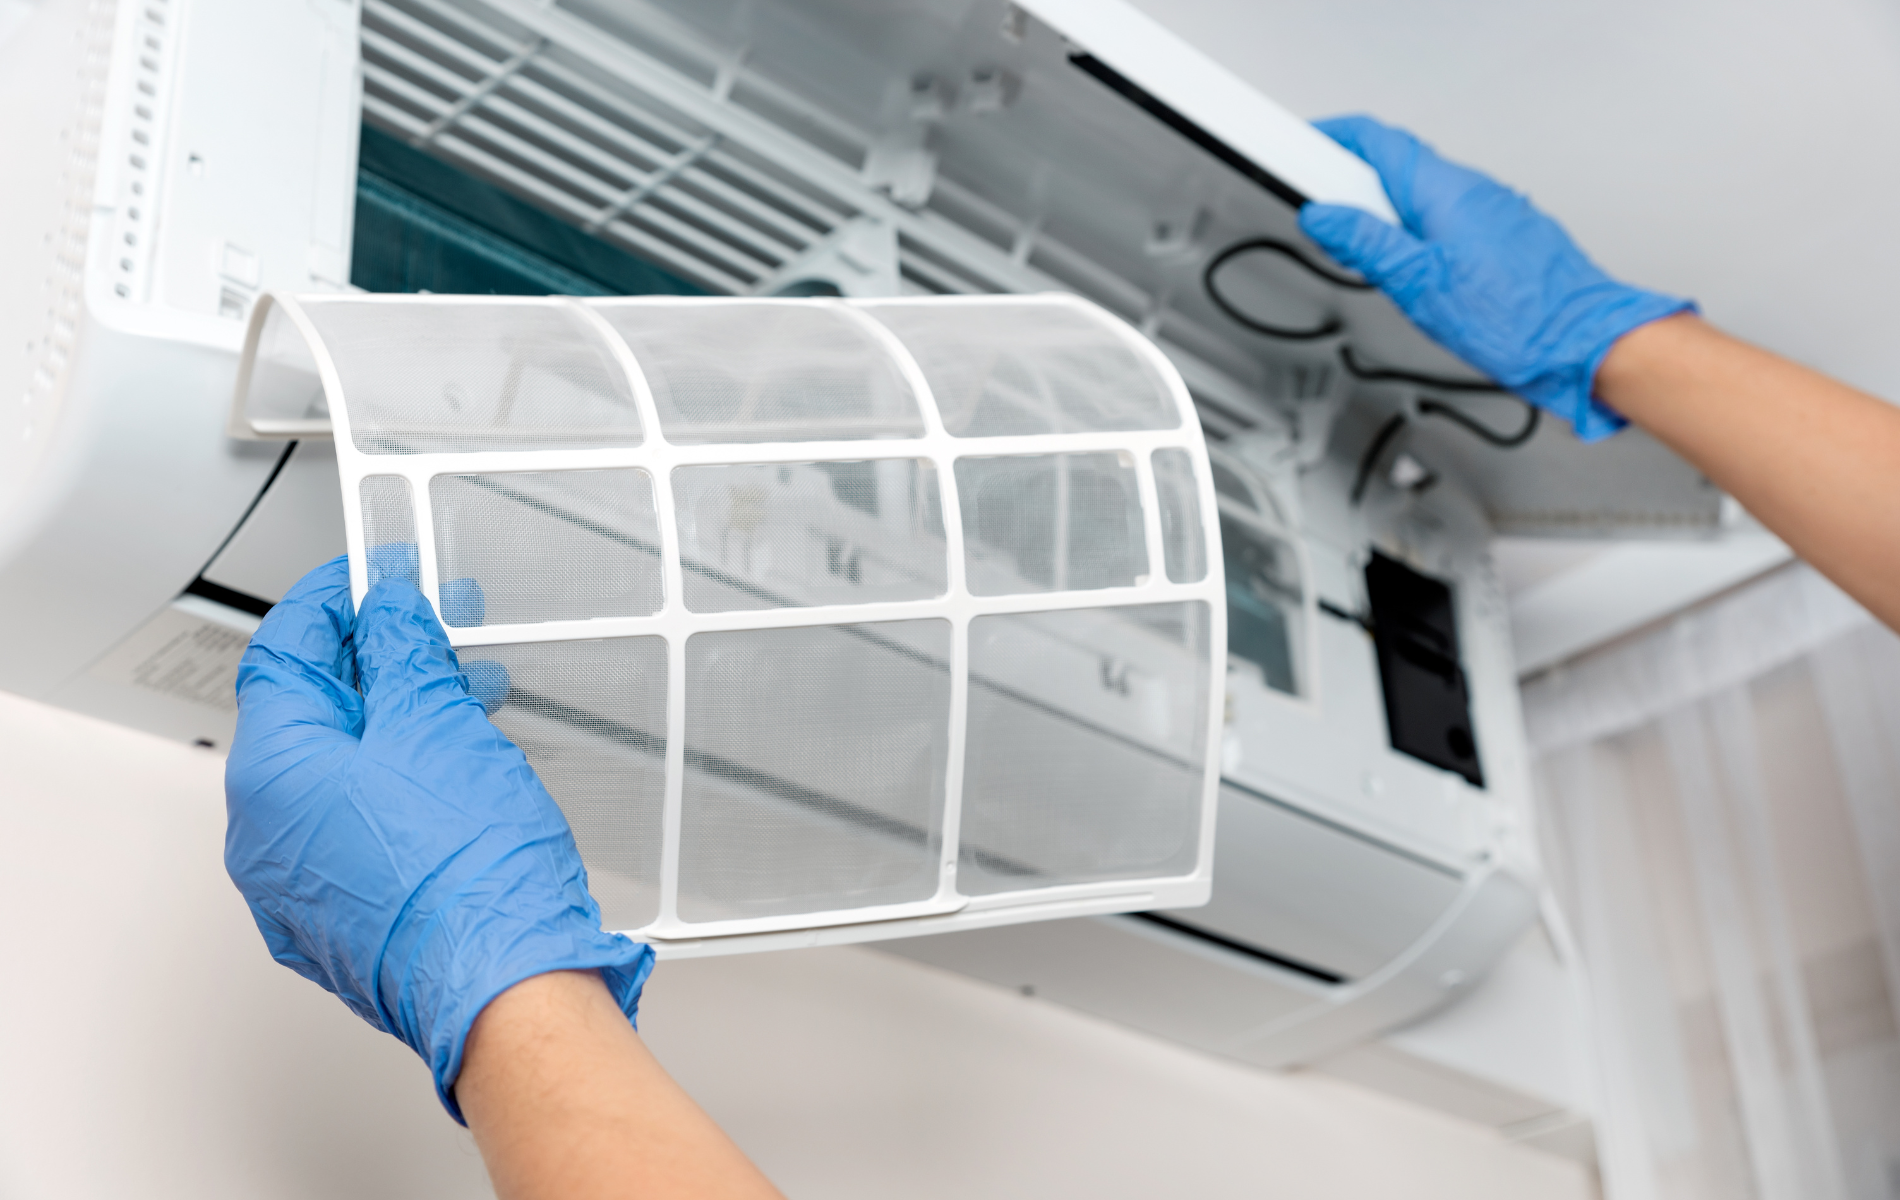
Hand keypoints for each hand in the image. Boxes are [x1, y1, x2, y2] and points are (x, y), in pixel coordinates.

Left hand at [224, 554, 652, 1122]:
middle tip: (431, 630)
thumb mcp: (437, 723)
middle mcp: (267, 838)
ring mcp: (302, 888)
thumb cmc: (469, 874)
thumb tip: (386, 614)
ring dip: (398, 723)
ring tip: (465, 697)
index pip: (281, 656)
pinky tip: (456, 768)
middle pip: (310, 717)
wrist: (507, 984)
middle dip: (376, 664)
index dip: (330, 605)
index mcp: (270, 776)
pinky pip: (359, 829)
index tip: (371, 580)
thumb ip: (402, 654)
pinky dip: (401, 784)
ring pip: (340, 776)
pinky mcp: (346, 921)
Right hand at [1299, 114, 1692, 441]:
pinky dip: (1416, 236)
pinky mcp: (1501, 236)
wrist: (1583, 343)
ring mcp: (1490, 211)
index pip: (1376, 140)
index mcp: (1444, 189)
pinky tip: (1414, 272)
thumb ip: (1367, 244)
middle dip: (1352, 190)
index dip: (1332, 139)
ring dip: (1385, 218)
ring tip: (1372, 262)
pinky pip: (1445, 221)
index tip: (1301, 152)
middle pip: (1395, 168)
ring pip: (1420, 198)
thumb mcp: (1419, 283)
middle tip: (1327, 225)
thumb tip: (1325, 217)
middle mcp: (1471, 189)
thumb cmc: (1518, 319)